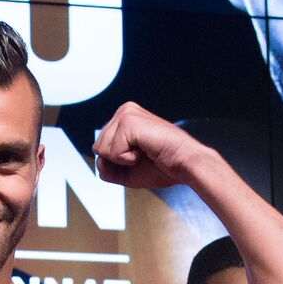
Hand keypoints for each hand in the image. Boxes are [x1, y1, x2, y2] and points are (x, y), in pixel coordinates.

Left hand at [93, 103, 208, 189]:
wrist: (185, 166)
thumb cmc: (162, 166)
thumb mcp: (126, 171)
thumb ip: (106, 168)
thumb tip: (98, 160)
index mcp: (124, 119)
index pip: (100, 147)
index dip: (116, 162)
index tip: (139, 157)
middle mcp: (125, 112)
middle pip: (97, 147)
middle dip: (117, 161)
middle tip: (142, 155)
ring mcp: (126, 114)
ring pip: (101, 149)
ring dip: (122, 159)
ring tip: (144, 152)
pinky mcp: (129, 121)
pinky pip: (111, 152)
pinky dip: (126, 159)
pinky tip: (144, 151)